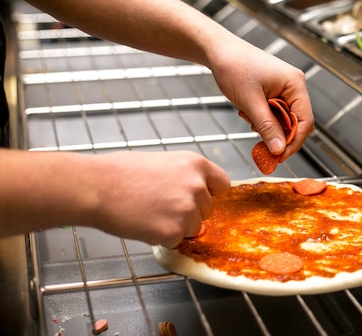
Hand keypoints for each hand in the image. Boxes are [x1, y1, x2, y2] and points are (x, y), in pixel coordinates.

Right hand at [88, 151, 229, 246]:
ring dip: (175, 226)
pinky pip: (175, 241)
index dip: (209, 193)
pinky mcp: (174, 231)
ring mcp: (187, 210)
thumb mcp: (163, 162)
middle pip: (207, 210)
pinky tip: (143, 223)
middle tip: (160, 205)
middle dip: (188, 212)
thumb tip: (195, 192)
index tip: (198, 198)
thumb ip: (185, 177)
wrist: (97, 186)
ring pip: (193, 228)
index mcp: (196, 165)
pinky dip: (161, 238)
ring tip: (149, 213)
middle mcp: (197, 186)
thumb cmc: (120, 172)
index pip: (222, 185)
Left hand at [210, 42, 313, 161]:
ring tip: (248, 118)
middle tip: (262, 147)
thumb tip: (279, 149)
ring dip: (267, 126)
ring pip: (283, 119)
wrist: (218, 50)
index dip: (294, 142)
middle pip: (296, 122)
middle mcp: (294, 86)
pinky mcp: (274, 90)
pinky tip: (247, 112)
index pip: (306, 121)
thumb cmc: (234, 67)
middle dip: (279, 135)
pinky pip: (275, 112)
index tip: (280, 157)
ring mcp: (284, 88)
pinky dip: (262, 118)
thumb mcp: (251, 102)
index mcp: (295, 84)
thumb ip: (267, 127)